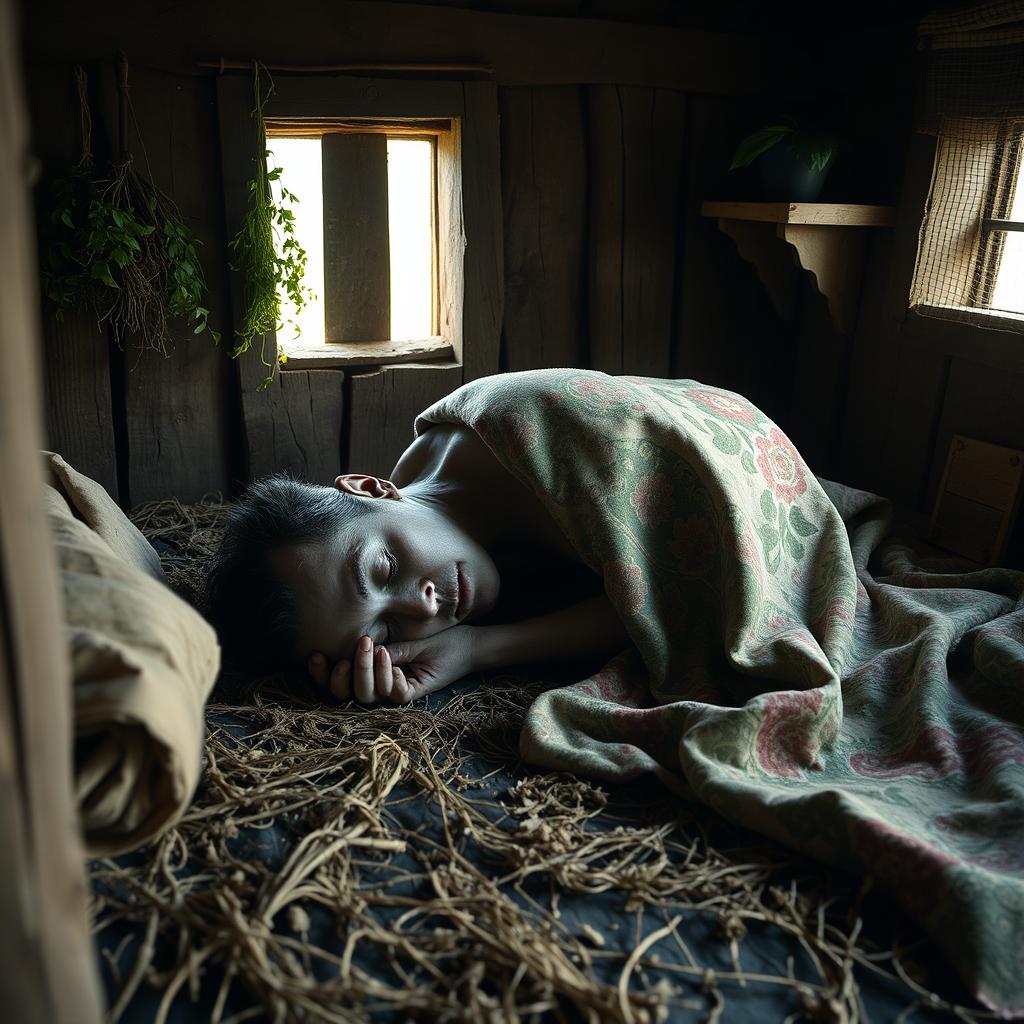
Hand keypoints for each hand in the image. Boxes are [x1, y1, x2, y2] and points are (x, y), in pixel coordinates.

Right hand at [307, 627, 477, 705]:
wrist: (464, 643)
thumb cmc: (432, 638)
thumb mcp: (398, 638)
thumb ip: (376, 646)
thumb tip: (345, 642)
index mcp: (369, 671)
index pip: (336, 681)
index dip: (320, 674)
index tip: (314, 655)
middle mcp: (379, 685)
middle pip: (346, 694)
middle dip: (340, 677)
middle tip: (344, 657)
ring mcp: (395, 691)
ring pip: (367, 696)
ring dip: (365, 672)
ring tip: (373, 649)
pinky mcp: (414, 693)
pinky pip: (394, 694)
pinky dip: (389, 676)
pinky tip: (389, 658)